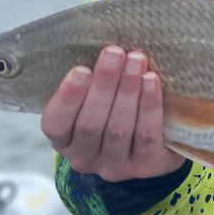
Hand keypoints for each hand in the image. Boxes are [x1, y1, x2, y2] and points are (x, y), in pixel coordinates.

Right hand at [41, 46, 182, 182]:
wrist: (158, 143)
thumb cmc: (118, 109)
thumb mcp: (97, 98)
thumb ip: (91, 82)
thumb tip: (100, 46)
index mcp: (65, 141)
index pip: (56, 125)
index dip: (67, 98)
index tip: (81, 69)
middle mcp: (85, 159)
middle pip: (90, 124)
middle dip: (104, 86)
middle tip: (114, 53)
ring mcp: (115, 167)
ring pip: (118, 130)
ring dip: (127, 91)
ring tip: (136, 60)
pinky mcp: (146, 168)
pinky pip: (146, 136)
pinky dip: (149, 107)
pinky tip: (151, 80)